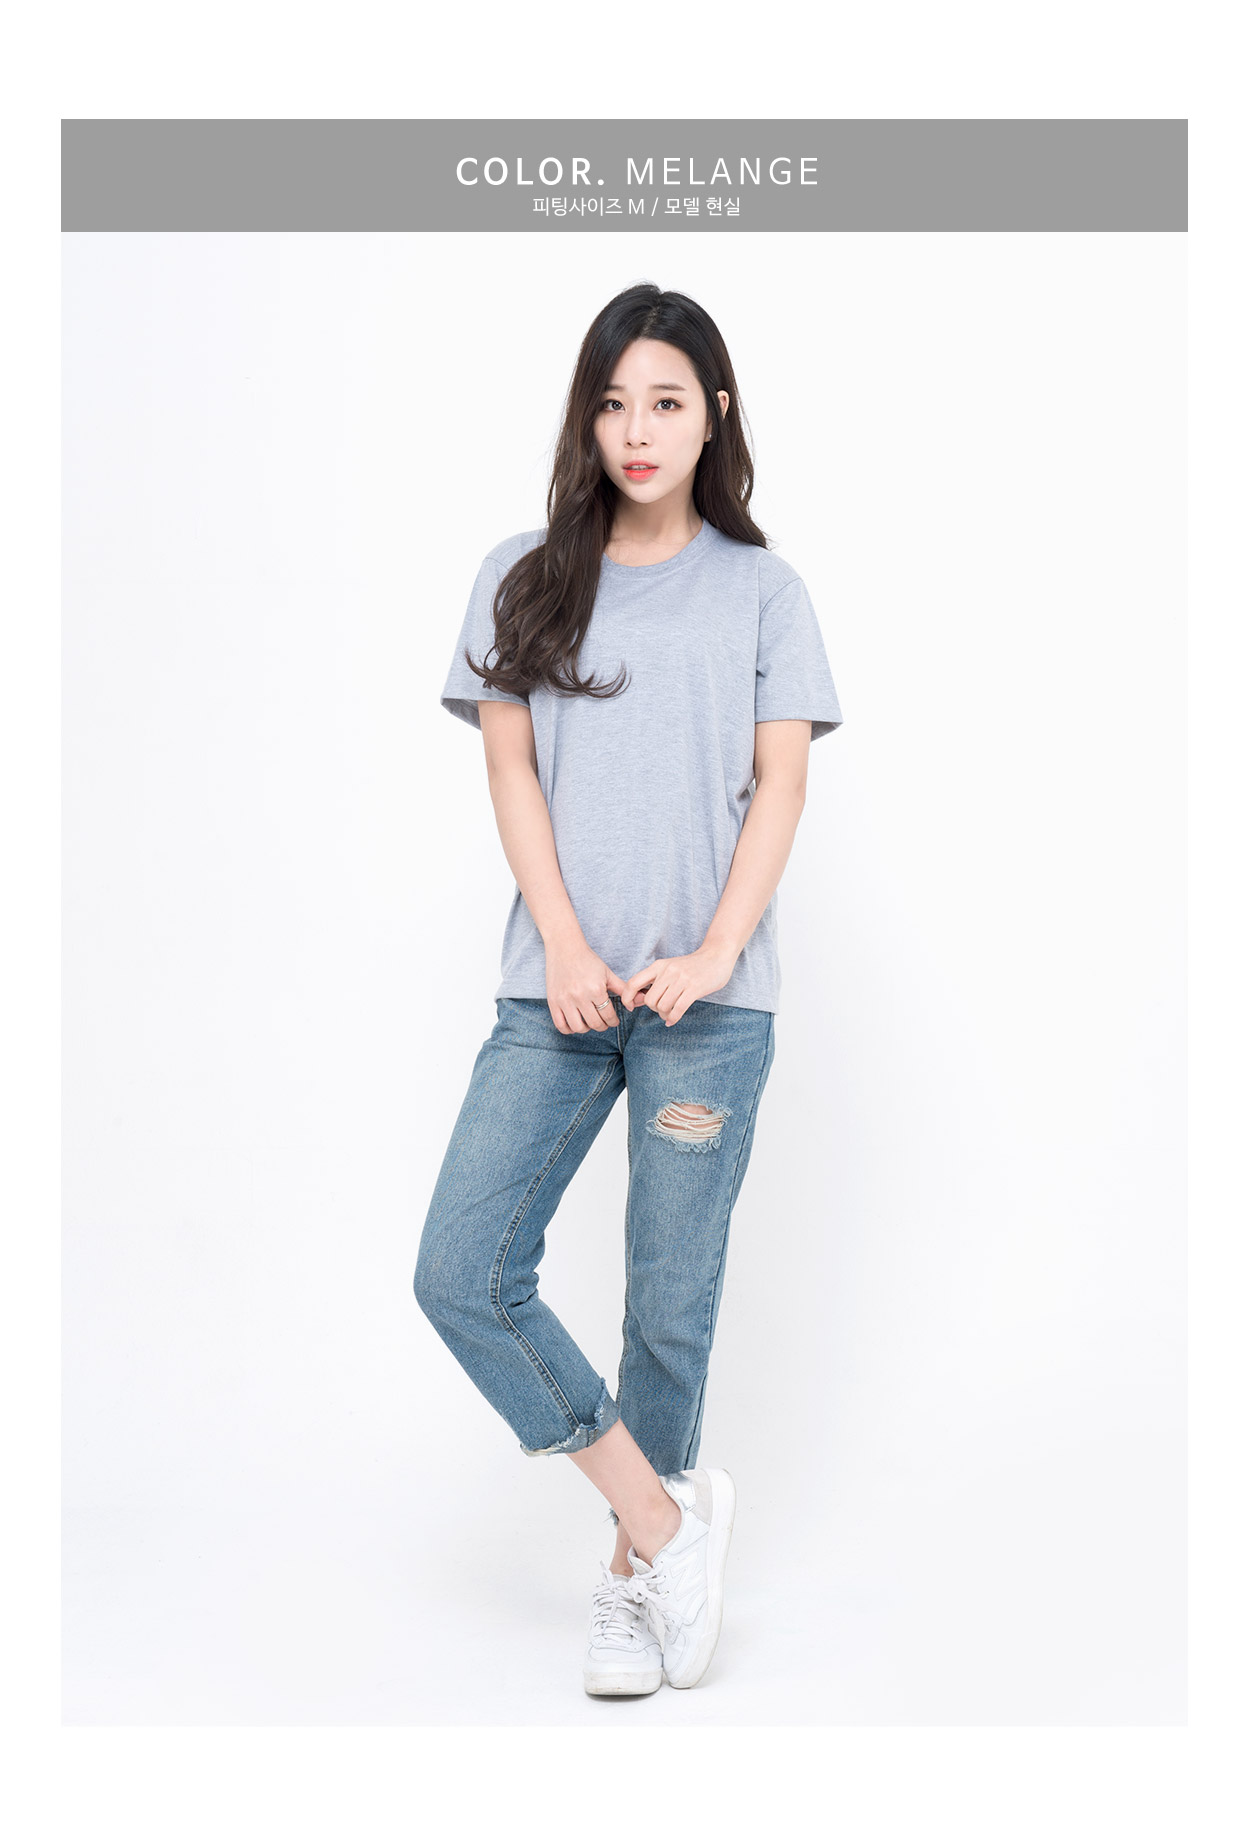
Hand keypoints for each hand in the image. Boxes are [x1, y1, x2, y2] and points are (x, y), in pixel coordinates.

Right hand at [545, 938, 627, 1034]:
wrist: (565, 948)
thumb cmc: (588, 960)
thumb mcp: (607, 973)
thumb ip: (622, 989)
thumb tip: (635, 1003)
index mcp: (596, 989)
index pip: (608, 1016)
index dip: (613, 1021)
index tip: (613, 1020)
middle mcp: (580, 996)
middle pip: (595, 1024)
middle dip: (603, 1026)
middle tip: (603, 1022)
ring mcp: (565, 1000)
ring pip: (578, 1028)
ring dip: (586, 1028)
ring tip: (589, 1021)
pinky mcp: (553, 1002)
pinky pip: (561, 1025)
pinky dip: (569, 1029)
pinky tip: (575, 1022)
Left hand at [621, 943, 739, 1025]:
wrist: (717, 955)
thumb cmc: (692, 966)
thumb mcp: (670, 967)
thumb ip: (655, 980)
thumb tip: (638, 1000)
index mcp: (659, 965)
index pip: (633, 982)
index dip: (627, 998)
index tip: (630, 1006)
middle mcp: (668, 971)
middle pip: (649, 1000)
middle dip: (654, 1009)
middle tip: (662, 1008)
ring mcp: (681, 980)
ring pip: (663, 1007)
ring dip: (664, 1015)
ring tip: (670, 1013)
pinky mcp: (694, 988)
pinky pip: (677, 1010)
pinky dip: (673, 1019)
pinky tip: (672, 1020)